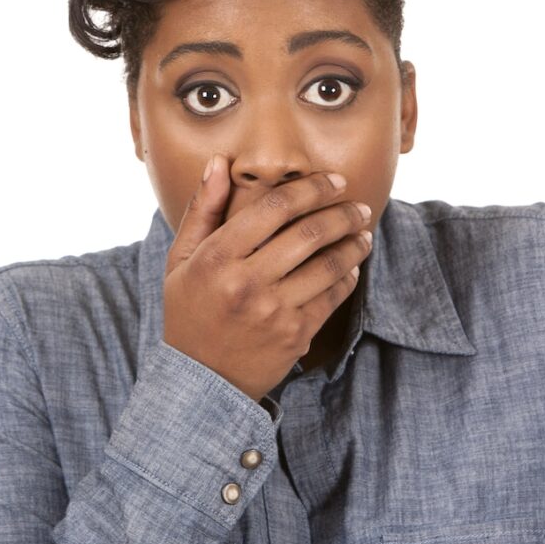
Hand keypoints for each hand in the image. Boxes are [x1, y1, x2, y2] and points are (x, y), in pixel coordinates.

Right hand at [163, 155, 372, 400]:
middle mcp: (246, 283)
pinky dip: (348, 276)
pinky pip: (333, 297)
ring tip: (363, 232)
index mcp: (217, 258)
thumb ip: (202, 209)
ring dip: (354, 243)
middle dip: (343, 213)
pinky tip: (352, 266)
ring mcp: (273, 312)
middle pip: (308, 234)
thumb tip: (219, 163)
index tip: (334, 180)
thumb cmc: (190, 310)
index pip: (274, 208)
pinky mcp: (294, 335)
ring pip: (328, 265)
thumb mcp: (181, 259)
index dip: (311, 188)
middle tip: (360, 206)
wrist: (201, 380)